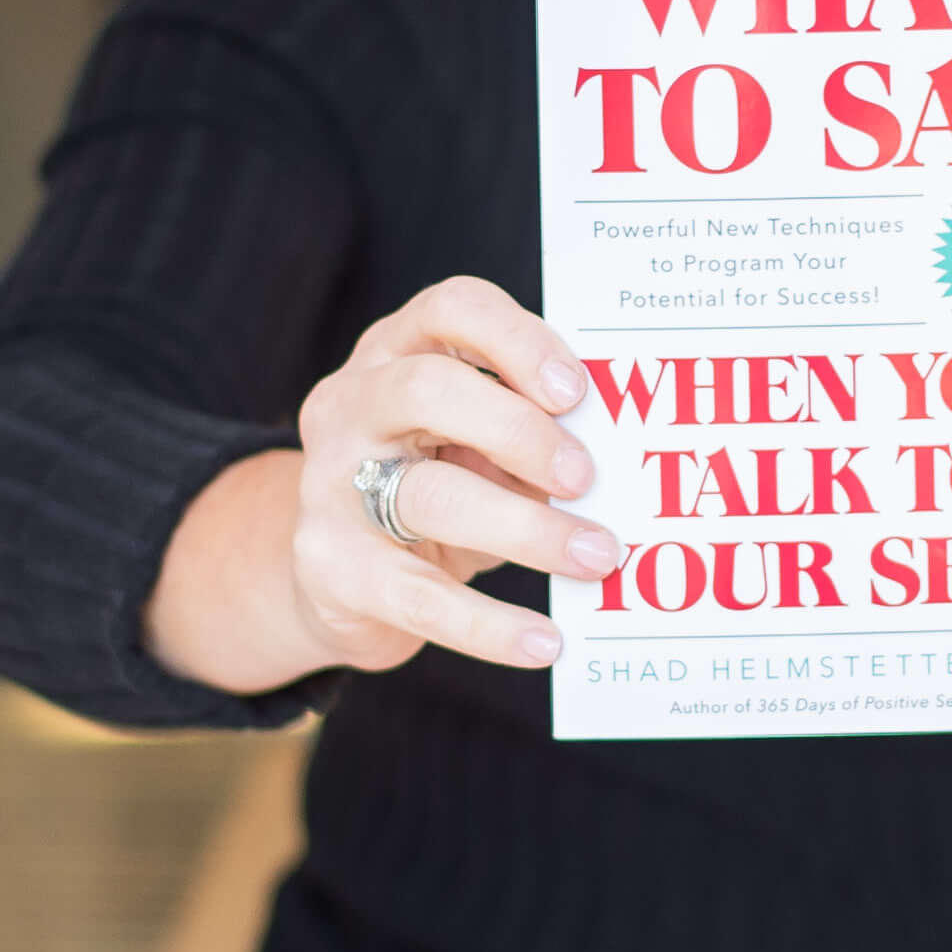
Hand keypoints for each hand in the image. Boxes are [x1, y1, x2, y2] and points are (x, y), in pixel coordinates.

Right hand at [286, 278, 621, 673]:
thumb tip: (623, 464)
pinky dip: (489, 625)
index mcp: (397, 353)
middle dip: (519, 431)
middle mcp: (351, 403)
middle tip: (586, 477)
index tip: (577, 390)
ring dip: (527, 528)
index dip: (517, 340)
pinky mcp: (328, 565)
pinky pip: (417, 596)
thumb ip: (532, 438)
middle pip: (426, 388)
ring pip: (429, 495)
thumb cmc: (435, 490)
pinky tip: (543, 641)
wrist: (337, 581)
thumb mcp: (477, 448)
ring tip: (596, 557)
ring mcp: (329, 484)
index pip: (450, 309)